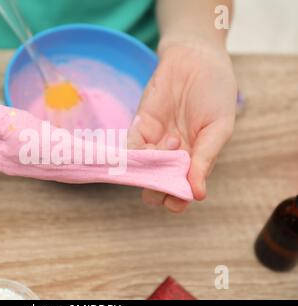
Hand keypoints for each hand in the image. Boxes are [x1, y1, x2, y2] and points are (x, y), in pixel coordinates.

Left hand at [128, 41, 236, 211]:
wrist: (196, 59)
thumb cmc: (215, 94)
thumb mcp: (219, 128)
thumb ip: (206, 159)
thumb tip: (198, 195)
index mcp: (194, 162)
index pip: (178, 193)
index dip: (175, 202)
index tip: (177, 201)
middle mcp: (171, 156)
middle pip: (155, 186)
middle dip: (157, 190)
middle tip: (167, 177)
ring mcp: (154, 142)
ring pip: (141, 170)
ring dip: (152, 168)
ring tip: (174, 143)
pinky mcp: (139, 126)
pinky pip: (131, 148)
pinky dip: (138, 152)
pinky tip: (159, 140)